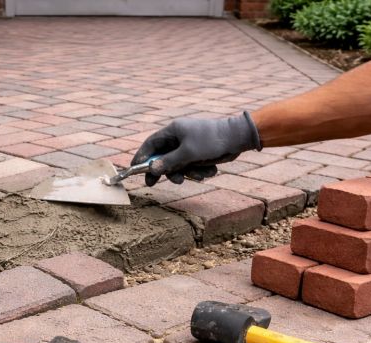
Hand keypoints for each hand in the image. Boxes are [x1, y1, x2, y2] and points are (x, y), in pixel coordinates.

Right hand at [132, 111, 261, 185]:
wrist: (237, 138)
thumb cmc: (211, 141)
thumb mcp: (188, 153)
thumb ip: (168, 162)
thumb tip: (151, 169)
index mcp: (173, 131)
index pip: (151, 143)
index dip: (141, 156)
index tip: (134, 168)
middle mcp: (179, 137)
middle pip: (162, 157)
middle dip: (163, 171)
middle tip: (153, 184)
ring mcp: (189, 146)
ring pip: (178, 165)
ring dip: (187, 173)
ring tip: (199, 175)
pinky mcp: (198, 154)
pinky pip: (191, 166)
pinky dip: (198, 171)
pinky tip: (209, 171)